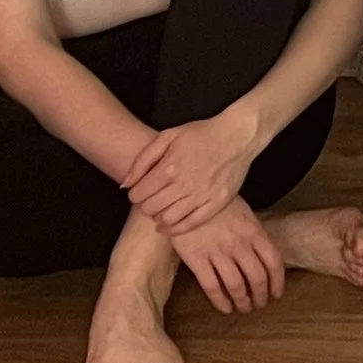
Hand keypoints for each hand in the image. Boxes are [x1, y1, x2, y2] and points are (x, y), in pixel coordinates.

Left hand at [123, 105, 258, 233]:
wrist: (237, 136)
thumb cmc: (201, 134)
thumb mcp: (167, 136)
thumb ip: (142, 160)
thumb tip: (125, 185)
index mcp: (169, 167)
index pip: (138, 195)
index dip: (135, 194)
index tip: (141, 191)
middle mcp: (184, 184)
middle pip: (150, 209)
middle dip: (146, 206)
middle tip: (151, 200)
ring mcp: (201, 196)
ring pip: (168, 219)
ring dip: (159, 218)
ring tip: (162, 210)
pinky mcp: (216, 204)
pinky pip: (191, 224)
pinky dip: (177, 228)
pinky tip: (171, 224)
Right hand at [171, 196, 286, 314]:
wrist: (187, 194)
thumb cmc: (217, 203)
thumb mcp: (244, 213)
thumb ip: (255, 234)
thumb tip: (263, 256)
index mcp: (254, 231)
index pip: (274, 262)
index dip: (277, 282)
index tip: (276, 294)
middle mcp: (239, 244)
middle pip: (257, 278)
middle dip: (261, 296)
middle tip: (259, 305)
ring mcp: (218, 252)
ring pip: (236, 286)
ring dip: (243, 302)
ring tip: (243, 308)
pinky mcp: (196, 259)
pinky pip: (212, 287)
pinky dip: (220, 302)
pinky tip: (224, 308)